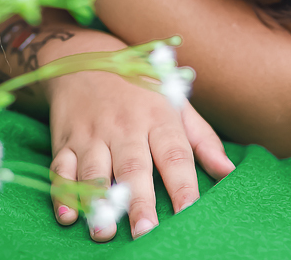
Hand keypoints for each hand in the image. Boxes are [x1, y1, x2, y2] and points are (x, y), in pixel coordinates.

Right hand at [46, 69, 234, 241]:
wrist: (85, 56)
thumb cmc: (140, 87)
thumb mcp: (176, 102)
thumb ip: (203, 140)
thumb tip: (230, 172)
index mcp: (157, 118)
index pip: (174, 155)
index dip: (183, 185)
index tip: (190, 213)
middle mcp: (125, 127)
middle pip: (133, 168)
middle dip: (139, 202)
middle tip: (147, 233)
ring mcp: (92, 134)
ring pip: (94, 171)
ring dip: (98, 202)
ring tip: (104, 233)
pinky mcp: (65, 140)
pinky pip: (61, 168)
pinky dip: (61, 192)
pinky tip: (67, 215)